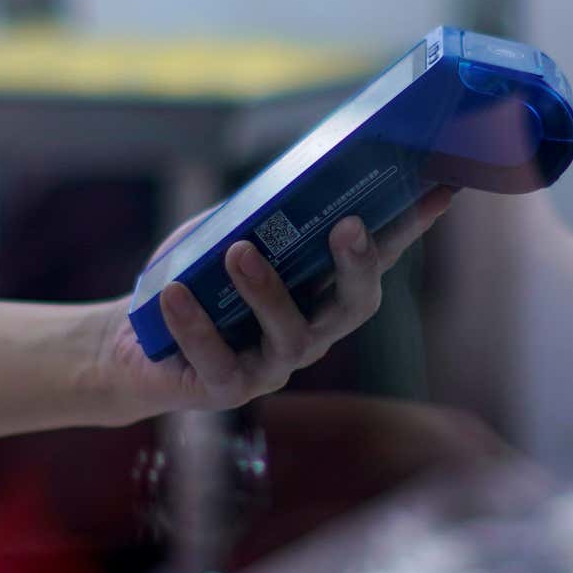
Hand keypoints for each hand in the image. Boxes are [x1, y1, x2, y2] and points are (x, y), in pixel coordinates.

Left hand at [89, 187, 453, 421]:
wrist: (132, 345)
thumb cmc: (191, 280)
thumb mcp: (224, 235)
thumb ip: (257, 215)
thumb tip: (288, 182)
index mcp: (323, 291)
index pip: (377, 256)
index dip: (410, 227)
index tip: (440, 189)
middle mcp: (314, 332)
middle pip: (355, 305)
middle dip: (358, 266)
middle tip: (347, 226)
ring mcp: (274, 366)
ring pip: (292, 337)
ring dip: (269, 292)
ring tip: (238, 252)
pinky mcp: (227, 391)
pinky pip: (219, 362)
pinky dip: (196, 325)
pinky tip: (176, 294)